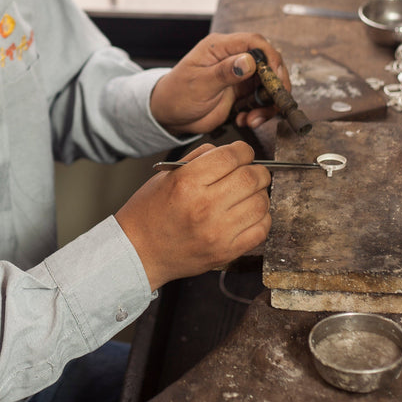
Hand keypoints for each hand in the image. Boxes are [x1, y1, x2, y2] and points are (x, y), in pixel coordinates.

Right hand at [115, 142, 271, 290]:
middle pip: (251, 178)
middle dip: (257, 170)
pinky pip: (261, 229)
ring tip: (249, 194)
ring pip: (261, 202)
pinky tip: (249, 214)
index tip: (244, 152)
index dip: (243, 150)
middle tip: (252, 171)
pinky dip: (262, 218)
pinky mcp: (226, 251)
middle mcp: (204, 206)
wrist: (139, 252)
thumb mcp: (166, 176)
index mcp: (187, 182)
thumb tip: (229, 151)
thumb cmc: (149, 213)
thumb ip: (199, 158)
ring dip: (260, 193)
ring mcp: (217, 232)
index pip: (231, 157)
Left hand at [149, 32, 290, 135]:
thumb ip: (225, 72)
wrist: (169, 115)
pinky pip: (260, 100)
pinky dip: (259, 112)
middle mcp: (232, 58)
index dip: (270, 57)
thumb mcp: (200, 83)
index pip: (254, 42)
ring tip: (252, 119)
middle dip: (274, 85)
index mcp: (220, 47)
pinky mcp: (241, 92)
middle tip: (273, 103)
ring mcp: (239, 76)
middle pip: (267, 63)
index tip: (276, 77)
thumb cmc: (176, 95)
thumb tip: (248, 61)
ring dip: (266, 104)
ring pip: (267, 84)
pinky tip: (245, 120)